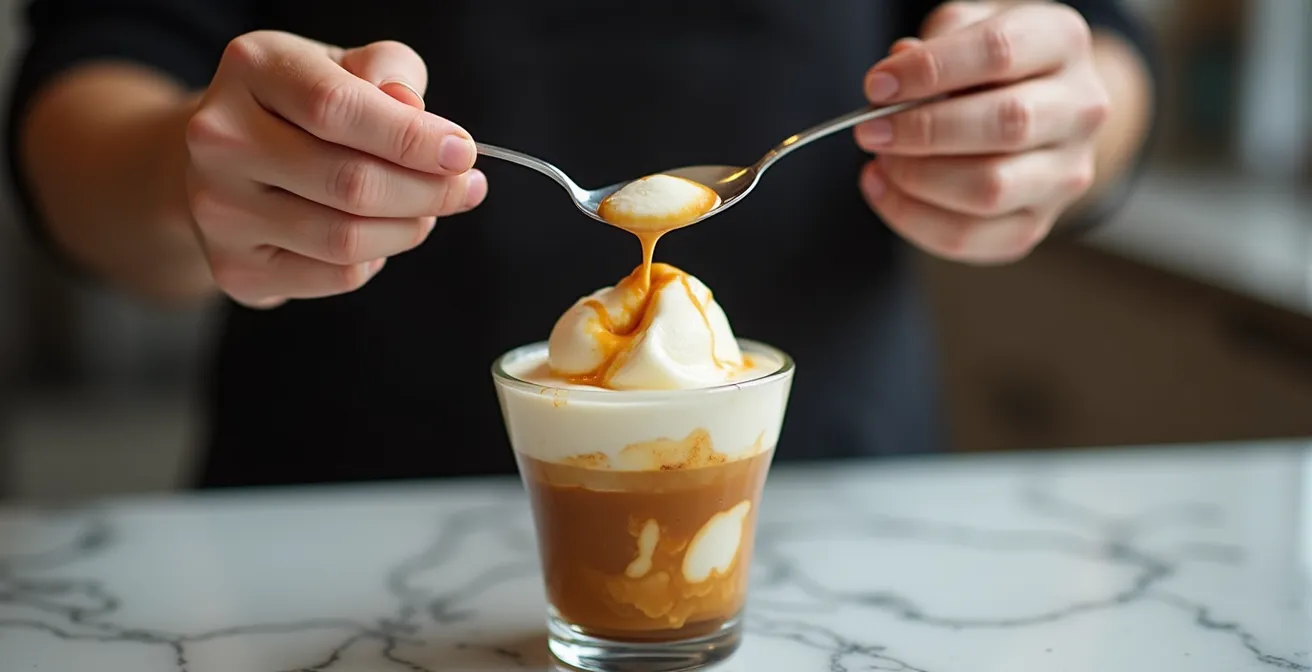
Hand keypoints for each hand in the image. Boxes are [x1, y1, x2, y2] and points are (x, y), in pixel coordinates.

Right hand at [185, 31, 486, 307]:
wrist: (229, 159)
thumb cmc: (303, 107)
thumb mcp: (345, 66)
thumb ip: (388, 72)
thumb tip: (418, 114)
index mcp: (251, 69)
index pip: (338, 108)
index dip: (412, 138)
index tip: (462, 154)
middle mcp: (220, 139)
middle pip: (349, 182)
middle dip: (428, 192)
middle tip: (465, 189)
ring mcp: (219, 209)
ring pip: (346, 240)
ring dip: (409, 228)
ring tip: (426, 210)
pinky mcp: (235, 268)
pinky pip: (335, 277)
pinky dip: (376, 258)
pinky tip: (377, 233)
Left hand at [855, 1, 1109, 263]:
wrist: (1034, 106)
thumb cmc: (987, 64)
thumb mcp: (964, 28)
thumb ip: (932, 46)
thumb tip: (891, 85)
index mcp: (1062, 42)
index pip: (999, 52)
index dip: (930, 70)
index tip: (878, 84)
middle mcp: (1080, 109)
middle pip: (1005, 125)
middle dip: (922, 130)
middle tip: (872, 130)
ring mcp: (1065, 174)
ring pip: (989, 190)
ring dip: (916, 179)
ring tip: (881, 161)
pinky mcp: (1035, 223)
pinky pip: (968, 237)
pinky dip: (912, 218)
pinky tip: (884, 190)